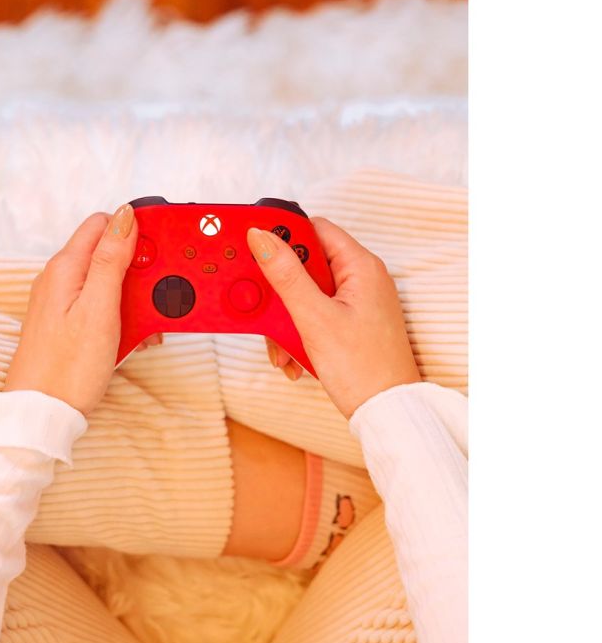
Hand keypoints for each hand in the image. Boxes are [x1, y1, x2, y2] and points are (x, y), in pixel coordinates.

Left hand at [4, 204, 137, 415]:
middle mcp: (60, 278)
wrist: (40, 415)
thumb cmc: (67, 369)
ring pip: (109, 281)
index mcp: (66, 268)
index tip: (158, 254)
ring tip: (146, 325)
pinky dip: (122, 315)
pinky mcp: (68, 322)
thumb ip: (111, 260)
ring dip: (135, 297)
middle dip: (139, 269)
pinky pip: (102, 305)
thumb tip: (124, 216)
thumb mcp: (98, 309)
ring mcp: (62, 301)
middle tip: (156, 297)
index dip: (135, 232)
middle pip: (109, 252)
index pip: (104, 224)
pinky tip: (132, 337)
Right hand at [247, 219, 420, 417]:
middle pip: (304, 265)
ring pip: (304, 294)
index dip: (283, 236)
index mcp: (360, 267)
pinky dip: (298, 334)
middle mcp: (361, 279)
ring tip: (283, 348)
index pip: (314, 229)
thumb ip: (286, 274)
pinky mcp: (349, 323)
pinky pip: (313, 315)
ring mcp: (356, 302)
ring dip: (286, 320)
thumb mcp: (314, 318)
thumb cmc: (364, 369)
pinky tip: (294, 357)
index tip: (256, 250)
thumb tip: (262, 237)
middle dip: (280, 293)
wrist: (387, 413)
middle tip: (267, 312)